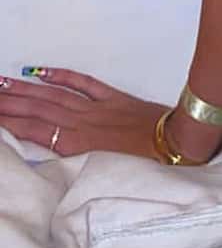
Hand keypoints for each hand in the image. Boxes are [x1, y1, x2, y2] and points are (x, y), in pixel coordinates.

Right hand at [0, 67, 221, 161]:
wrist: (178, 145)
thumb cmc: (146, 168)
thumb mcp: (103, 175)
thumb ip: (75, 167)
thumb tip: (46, 162)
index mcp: (77, 146)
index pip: (32, 130)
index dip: (8, 121)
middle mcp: (82, 123)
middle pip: (36, 110)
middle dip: (8, 102)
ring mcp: (97, 108)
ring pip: (53, 96)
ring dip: (25, 89)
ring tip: (1, 84)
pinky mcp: (114, 98)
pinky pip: (83, 84)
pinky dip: (62, 77)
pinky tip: (42, 72)